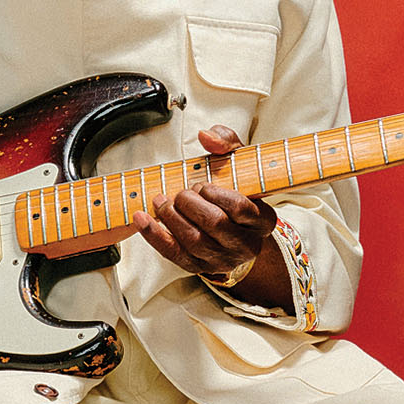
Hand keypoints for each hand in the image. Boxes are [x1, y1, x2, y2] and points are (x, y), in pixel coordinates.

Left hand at [134, 124, 277, 285]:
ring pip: (194, 241)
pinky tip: (141, 218)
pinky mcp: (198, 267)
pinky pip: (173, 254)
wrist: (237, 232)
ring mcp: (222, 259)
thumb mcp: (240, 164)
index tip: (203, 185)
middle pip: (214, 224)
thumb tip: (206, 136)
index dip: (216, 193)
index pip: (240, 208)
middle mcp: (246, 245)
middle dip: (190, 203)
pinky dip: (153, 235)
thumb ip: (227, 143)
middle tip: (182, 193)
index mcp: (262, 220)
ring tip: (163, 201)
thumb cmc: (237, 192)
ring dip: (171, 216)